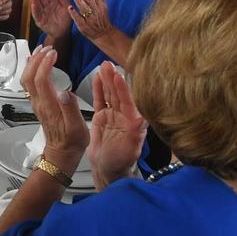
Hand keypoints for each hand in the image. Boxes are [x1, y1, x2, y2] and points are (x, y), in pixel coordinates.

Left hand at [20, 45, 88, 175]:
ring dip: (31, 63)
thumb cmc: (72, 142)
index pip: (40, 80)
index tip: (53, 53)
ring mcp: (37, 103)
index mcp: (49, 106)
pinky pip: (29, 84)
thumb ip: (71, 109)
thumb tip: (65, 92)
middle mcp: (39, 103)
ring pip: (26, 80)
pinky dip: (31, 70)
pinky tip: (35, 63)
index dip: (44, 64)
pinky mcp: (38, 104)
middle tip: (48, 48)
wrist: (61, 154)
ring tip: (41, 50)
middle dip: (36, 60)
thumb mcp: (77, 128)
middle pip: (29, 77)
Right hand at [31, 0, 71, 39]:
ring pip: (38, 5)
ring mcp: (42, 13)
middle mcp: (47, 6)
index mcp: (53, 2)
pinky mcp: (39, 20)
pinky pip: (36, 14)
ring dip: (35, 0)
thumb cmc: (65, 19)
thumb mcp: (65, 6)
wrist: (63, 32)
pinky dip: (34, 10)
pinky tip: (33, 5)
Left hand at [68, 0, 115, 42]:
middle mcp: (96, 12)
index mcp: (101, 6)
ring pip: (85, 9)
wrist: (103, 34)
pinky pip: (79, 19)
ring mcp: (90, 19)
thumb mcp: (104, 7)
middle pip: (90, 0)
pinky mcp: (84, 26)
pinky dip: (74, 13)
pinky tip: (69, 8)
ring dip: (79, 1)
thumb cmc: (102, 19)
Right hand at [88, 62, 146, 188]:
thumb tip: (139, 119)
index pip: (129, 101)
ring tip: (103, 66)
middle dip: (114, 79)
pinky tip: (97, 78)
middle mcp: (125, 116)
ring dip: (106, 80)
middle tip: (108, 65)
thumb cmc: (121, 162)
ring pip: (110, 94)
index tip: (119, 76)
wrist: (108, 170)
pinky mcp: (103, 117)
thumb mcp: (129, 149)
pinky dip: (99, 89)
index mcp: (134, 121)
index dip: (123, 88)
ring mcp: (114, 115)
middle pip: (119, 94)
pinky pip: (101, 100)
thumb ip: (134, 134)